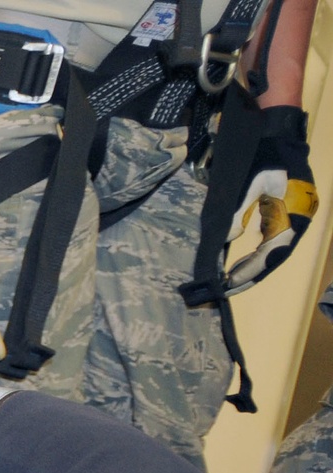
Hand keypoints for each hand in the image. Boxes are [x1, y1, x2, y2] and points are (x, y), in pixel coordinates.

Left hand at [227, 106, 315, 294]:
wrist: (278, 131)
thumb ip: (239, 212)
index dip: (252, 270)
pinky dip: (258, 252)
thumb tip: (227, 239)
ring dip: (255, 266)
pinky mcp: (288, 212)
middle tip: (227, 288)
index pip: (274, 251)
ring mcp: (296, 215)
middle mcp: (299, 218)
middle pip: (276, 256)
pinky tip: (242, 261)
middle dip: (252, 273)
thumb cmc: (265, 155)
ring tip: (232, 280)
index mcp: (295, 212)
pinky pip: (274, 239)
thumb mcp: (251, 183)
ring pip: (275, 250)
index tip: (231, 283)